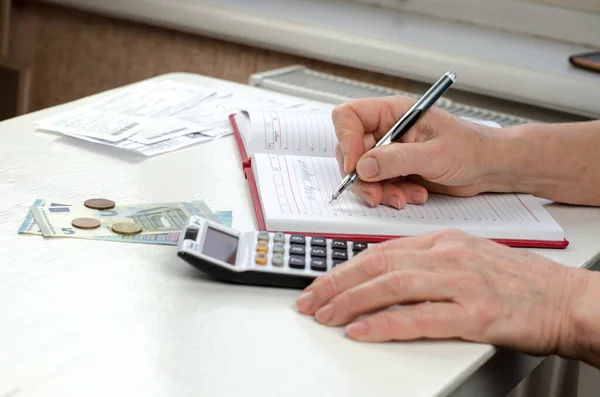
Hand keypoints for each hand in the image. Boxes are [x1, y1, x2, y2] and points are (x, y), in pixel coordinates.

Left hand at [295, 230, 586, 358]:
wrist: (566, 299)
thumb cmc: (518, 283)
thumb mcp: (467, 259)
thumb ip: (427, 264)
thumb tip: (385, 275)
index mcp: (442, 241)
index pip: (380, 250)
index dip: (345, 267)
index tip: (321, 282)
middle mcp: (447, 255)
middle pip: (377, 264)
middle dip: (336, 282)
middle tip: (309, 299)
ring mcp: (461, 282)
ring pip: (391, 286)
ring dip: (351, 301)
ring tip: (325, 314)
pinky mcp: (475, 312)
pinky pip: (418, 317)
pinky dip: (385, 323)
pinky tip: (361, 331)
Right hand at [332, 96, 506, 207]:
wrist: (489, 167)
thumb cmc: (471, 148)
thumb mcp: (434, 154)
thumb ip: (396, 159)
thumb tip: (363, 166)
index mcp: (394, 112)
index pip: (349, 116)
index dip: (346, 140)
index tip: (356, 166)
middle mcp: (387, 130)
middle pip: (351, 150)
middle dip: (362, 176)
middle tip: (376, 193)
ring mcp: (390, 151)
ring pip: (362, 172)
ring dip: (378, 190)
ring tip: (403, 197)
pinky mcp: (395, 170)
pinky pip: (378, 185)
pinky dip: (391, 195)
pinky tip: (414, 195)